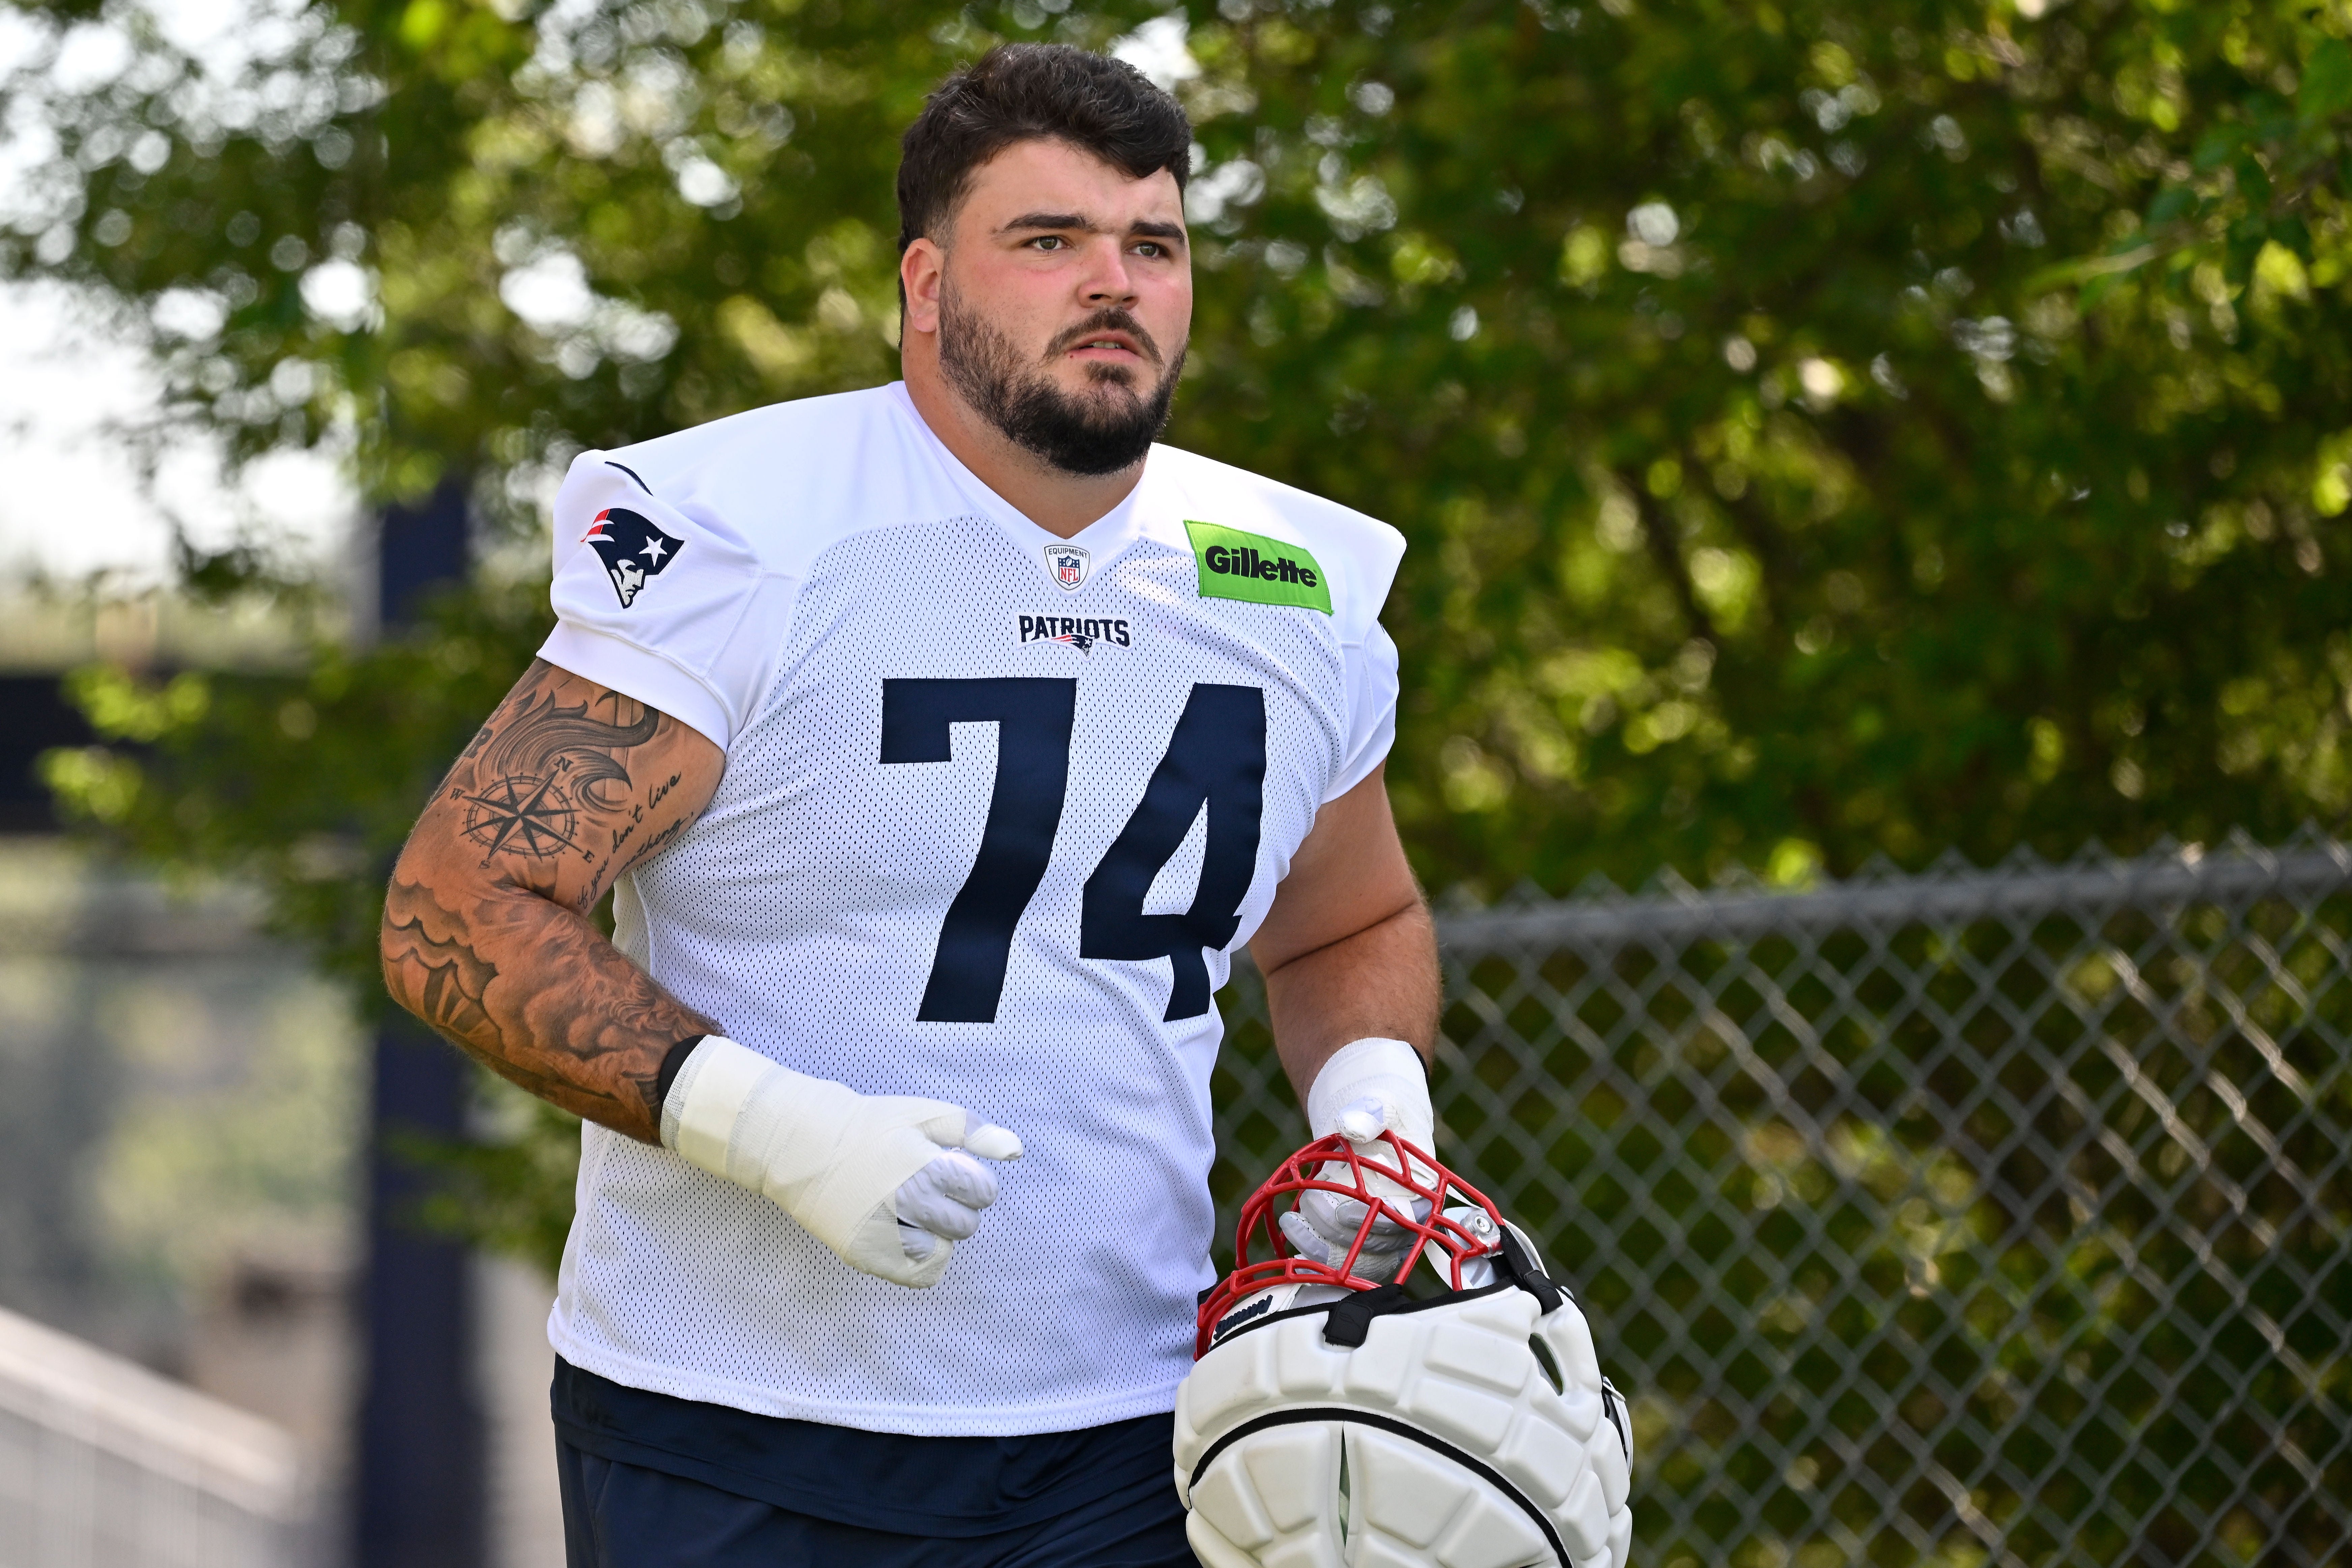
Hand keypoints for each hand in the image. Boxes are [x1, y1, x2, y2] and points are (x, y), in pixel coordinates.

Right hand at [662, 1036, 1022, 1287]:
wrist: (803, 1145)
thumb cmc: (872, 1126)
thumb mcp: (926, 1115)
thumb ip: (974, 1133)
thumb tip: (1016, 1152)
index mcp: (926, 1166)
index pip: (984, 1193)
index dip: (970, 1181)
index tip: (946, 1169)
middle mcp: (905, 1203)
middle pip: (966, 1226)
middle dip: (954, 1207)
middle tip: (921, 1188)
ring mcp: (883, 1234)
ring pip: (943, 1252)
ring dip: (935, 1233)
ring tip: (908, 1210)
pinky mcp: (865, 1256)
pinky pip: (921, 1276)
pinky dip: (921, 1259)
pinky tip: (904, 1234)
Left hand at [1280, 1091, 1432, 1282]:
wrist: (1365, 1117)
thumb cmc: (1379, 1110)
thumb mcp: (1379, 1103)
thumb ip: (1369, 1114)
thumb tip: (1353, 1125)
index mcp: (1422, 1188)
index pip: (1408, 1220)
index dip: (1379, 1223)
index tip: (1343, 1212)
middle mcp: (1407, 1217)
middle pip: (1379, 1243)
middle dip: (1339, 1228)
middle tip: (1309, 1201)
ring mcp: (1382, 1232)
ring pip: (1356, 1256)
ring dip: (1321, 1241)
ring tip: (1293, 1216)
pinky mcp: (1358, 1236)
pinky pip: (1339, 1255)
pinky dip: (1314, 1248)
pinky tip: (1293, 1228)